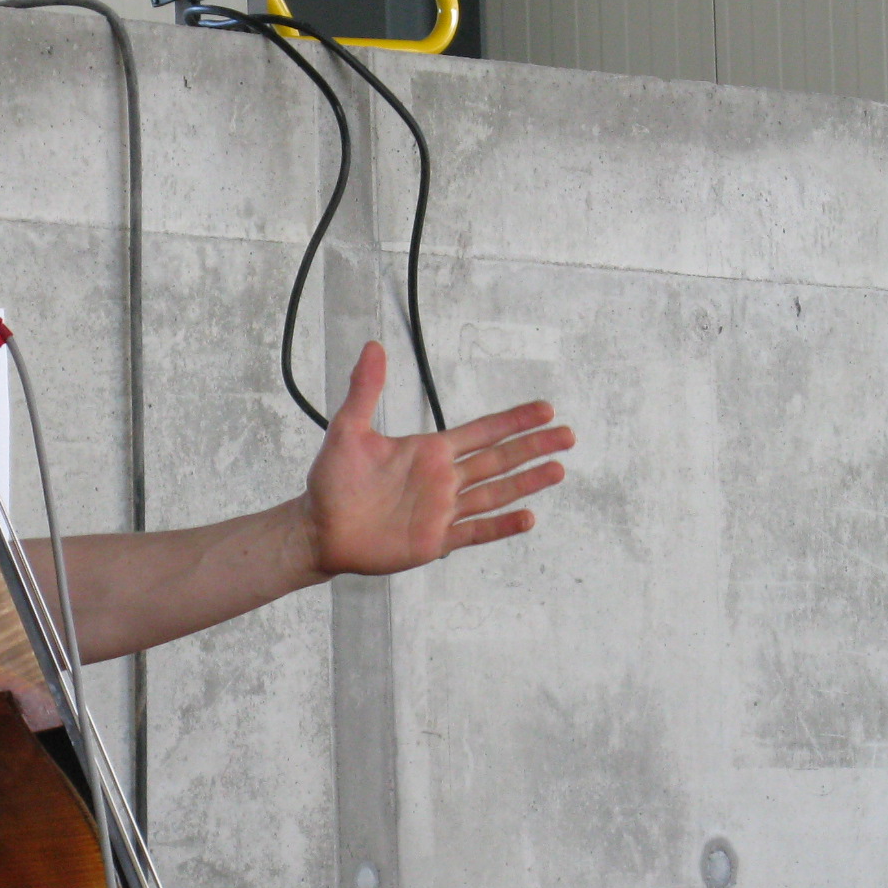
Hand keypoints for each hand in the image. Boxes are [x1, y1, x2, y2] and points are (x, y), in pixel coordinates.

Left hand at [302, 343, 572, 576]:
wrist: (320, 528)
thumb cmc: (333, 481)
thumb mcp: (348, 429)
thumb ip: (366, 390)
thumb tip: (372, 346)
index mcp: (430, 451)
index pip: (482, 431)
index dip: (513, 421)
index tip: (544, 409)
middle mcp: (444, 480)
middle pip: (499, 460)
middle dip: (534, 447)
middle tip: (568, 435)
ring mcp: (443, 511)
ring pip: (495, 493)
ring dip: (527, 482)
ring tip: (558, 470)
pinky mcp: (435, 541)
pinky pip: (475, 531)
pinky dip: (501, 525)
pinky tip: (527, 517)